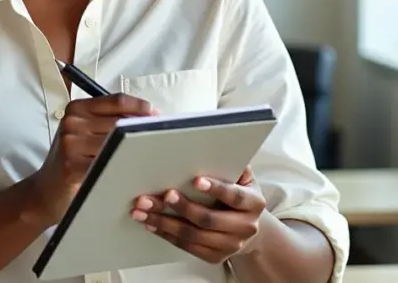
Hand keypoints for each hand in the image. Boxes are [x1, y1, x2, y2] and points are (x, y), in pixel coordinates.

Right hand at [26, 93, 155, 226]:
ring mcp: (71, 143)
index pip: (117, 101)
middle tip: (157, 139)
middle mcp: (72, 121)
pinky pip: (107, 163)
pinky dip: (122, 166)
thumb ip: (107, 121)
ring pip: (116, 143)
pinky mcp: (72, 166)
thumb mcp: (83, 132)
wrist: (45, 191)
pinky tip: (131, 171)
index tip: (156, 116)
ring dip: (135, 150)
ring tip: (147, 156)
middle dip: (140, 131)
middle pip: (120, 122)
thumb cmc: (70, 160)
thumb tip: (146, 117)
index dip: (140, 107)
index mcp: (77, 108)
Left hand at [130, 167, 265, 264]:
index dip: (216, 188)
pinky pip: (187, 247)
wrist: (249, 227)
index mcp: (254, 203)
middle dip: (182, 207)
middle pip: (209, 219)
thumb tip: (210, 142)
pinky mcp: (215, 257)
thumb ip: (231, 162)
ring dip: (165, 223)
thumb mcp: (243, 176)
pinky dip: (166, 235)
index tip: (196, 180)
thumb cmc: (239, 193)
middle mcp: (245, 227)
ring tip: (143, 211)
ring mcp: (230, 245)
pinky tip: (151, 224)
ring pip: (193, 235)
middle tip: (162, 195)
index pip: (234, 196)